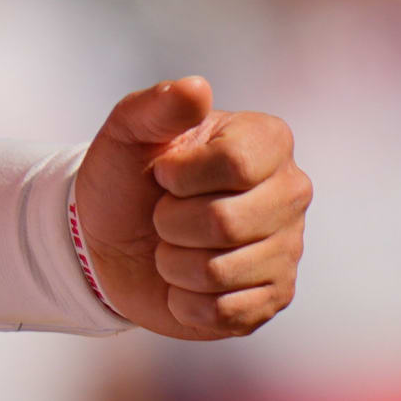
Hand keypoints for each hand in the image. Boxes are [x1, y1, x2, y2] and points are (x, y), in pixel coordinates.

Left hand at [71, 76, 308, 341]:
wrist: (109, 242)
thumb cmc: (126, 179)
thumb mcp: (126, 133)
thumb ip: (156, 106)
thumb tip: (197, 88)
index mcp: (267, 140)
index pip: (237, 164)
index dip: (182, 176)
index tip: (162, 174)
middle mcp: (290, 192)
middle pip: (227, 223)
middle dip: (170, 223)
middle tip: (162, 215)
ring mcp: (287, 249)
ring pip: (220, 272)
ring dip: (172, 263)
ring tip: (171, 246)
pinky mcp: (272, 299)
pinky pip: (224, 312)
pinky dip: (184, 301)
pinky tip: (184, 282)